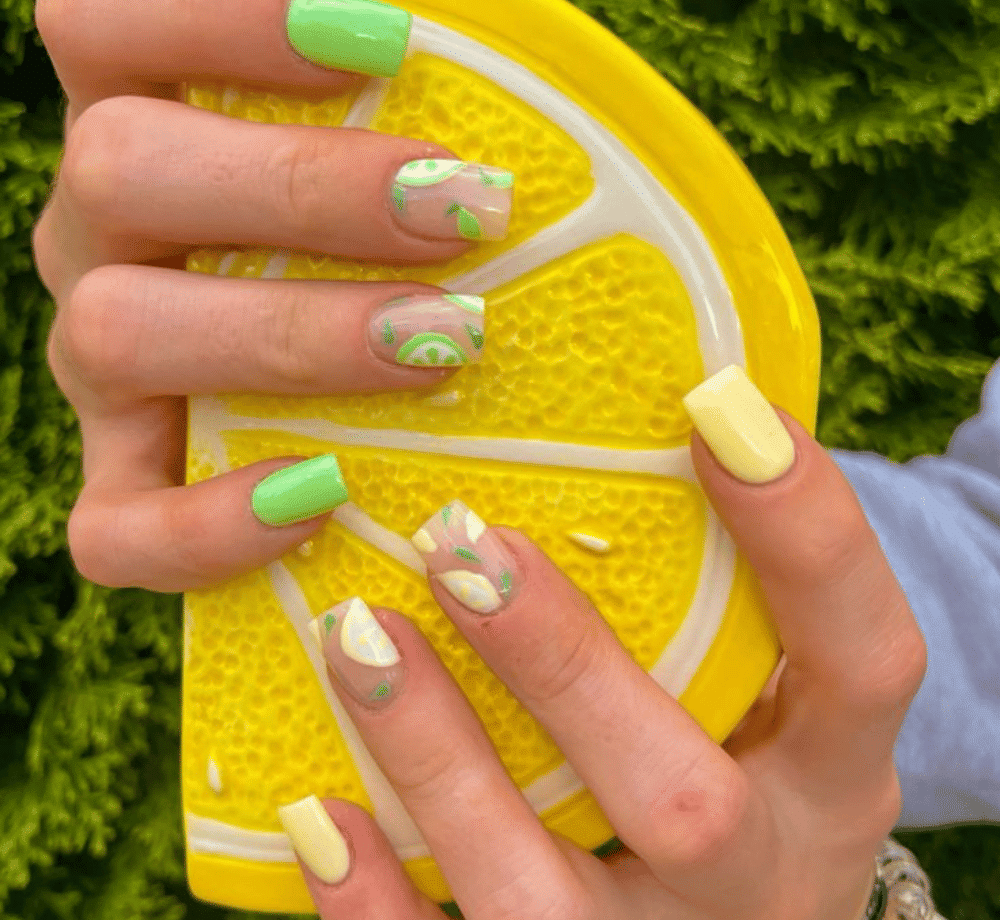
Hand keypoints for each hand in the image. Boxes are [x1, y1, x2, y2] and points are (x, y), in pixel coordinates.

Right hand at [31, 0, 506, 590]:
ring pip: (119, 330)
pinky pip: (114, 526)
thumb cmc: (394, 243)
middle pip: (122, 168)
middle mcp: (99, 235)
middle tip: (464, 211)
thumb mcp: (387, 130)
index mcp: (142, 123)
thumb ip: (384, 34)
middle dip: (304, 188)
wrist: (365, 399)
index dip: (220, 10)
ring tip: (443, 342)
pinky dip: (207, 523)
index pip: (105, 19)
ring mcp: (100, 368)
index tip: (380, 38)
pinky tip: (322, 495)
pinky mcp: (127, 487)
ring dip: (292, 334)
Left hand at [281, 377, 926, 919]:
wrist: (740, 915)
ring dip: (440, 766)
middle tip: (465, 546)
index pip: (864, 656)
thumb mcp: (772, 679)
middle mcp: (765, 875)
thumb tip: (642, 410)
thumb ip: (724, 585)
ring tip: (356, 638)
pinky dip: (380, 904)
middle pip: (684, 802)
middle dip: (567, 670)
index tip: (716, 407)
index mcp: (834, 771)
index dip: (807, 535)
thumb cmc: (745, 750)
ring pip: (544, 901)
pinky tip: (318, 814)